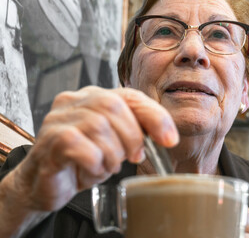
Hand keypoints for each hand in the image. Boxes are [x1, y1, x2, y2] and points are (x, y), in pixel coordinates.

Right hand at [8, 86, 178, 210]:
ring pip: (98, 126)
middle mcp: (74, 101)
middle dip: (131, 138)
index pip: (130, 96)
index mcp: (94, 97)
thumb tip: (168, 137)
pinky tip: (91, 171)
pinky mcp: (49, 140)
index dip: (154, 116)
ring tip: (106, 166)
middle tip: (131, 158)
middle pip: (114, 107)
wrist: (45, 183)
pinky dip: (94, 163)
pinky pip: (80, 146)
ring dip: (111, 154)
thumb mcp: (116, 144)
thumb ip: (137, 133)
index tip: (169, 140)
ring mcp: (58, 119)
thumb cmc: (84, 161)